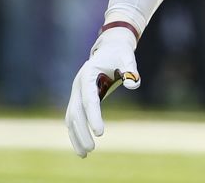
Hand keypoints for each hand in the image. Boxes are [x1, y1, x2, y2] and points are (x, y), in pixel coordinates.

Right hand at [65, 26, 140, 157]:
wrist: (109, 49)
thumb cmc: (120, 54)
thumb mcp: (127, 58)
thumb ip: (131, 70)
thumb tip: (134, 84)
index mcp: (88, 74)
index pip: (89, 99)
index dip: (93, 116)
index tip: (100, 133)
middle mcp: (78, 84)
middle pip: (76, 111)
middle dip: (82, 131)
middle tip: (91, 149)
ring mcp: (76, 92)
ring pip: (71, 118)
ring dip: (76, 136)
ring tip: (84, 154)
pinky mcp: (78, 99)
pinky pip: (73, 118)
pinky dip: (75, 133)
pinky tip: (81, 147)